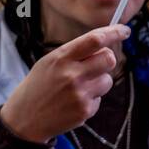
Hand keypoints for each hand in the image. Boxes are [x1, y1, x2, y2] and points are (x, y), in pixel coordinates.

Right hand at [0, 24, 130, 143]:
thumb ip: (74, 53)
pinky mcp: (85, 110)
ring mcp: (80, 94)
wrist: (24, 119)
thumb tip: (103, 45)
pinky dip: (91, 98)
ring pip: (107, 80)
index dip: (113, 32)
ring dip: (99, 81)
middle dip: (106, 59)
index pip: (94, 40)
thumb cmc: (38, 87)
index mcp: (60, 58)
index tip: (123, 30)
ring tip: (78, 87)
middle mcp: (71, 74)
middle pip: (109, 58)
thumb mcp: (48, 63)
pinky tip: (73, 102)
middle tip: (95, 64)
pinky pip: (100, 98)